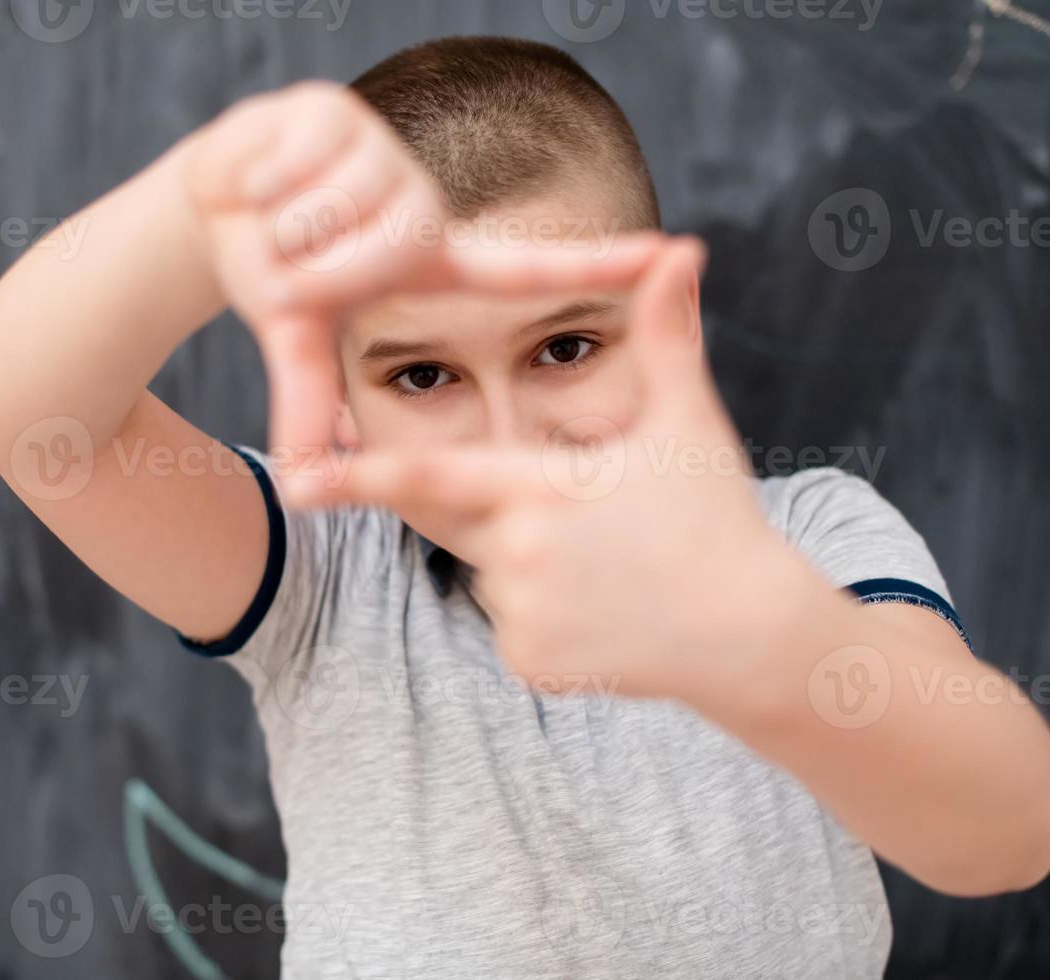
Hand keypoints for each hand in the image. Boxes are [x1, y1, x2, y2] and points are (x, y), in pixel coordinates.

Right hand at [184, 80, 665, 473]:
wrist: (210, 203)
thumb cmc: (272, 270)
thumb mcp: (297, 338)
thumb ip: (307, 402)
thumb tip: (299, 486)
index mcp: (428, 258)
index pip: (525, 267)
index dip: (599, 263)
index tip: (677, 253)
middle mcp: (419, 206)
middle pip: (372, 254)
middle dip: (308, 270)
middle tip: (289, 258)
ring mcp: (382, 154)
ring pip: (328, 214)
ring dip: (278, 227)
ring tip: (275, 213)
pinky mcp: (335, 109)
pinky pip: (296, 168)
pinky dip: (257, 181)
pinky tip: (261, 174)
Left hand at [299, 239, 821, 702]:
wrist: (752, 633)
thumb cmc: (718, 517)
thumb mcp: (687, 423)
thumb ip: (667, 335)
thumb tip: (683, 248)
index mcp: (539, 488)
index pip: (429, 478)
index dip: (359, 476)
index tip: (297, 478)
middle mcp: (516, 556)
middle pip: (468, 523)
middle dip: (507, 513)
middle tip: (583, 523)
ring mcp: (520, 618)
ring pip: (494, 576)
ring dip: (534, 566)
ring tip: (613, 569)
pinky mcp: (530, 665)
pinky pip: (515, 627)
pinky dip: (548, 617)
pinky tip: (609, 612)